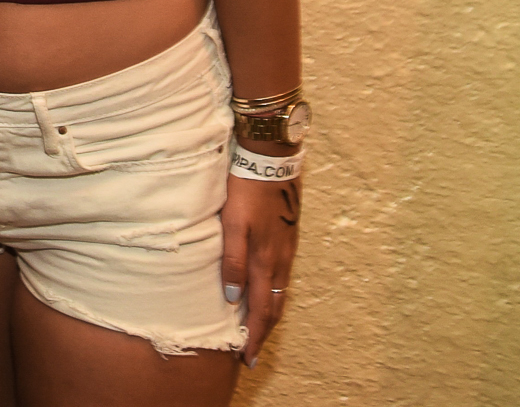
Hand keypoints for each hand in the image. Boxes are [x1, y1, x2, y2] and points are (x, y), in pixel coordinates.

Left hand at [221, 166, 299, 367]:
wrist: (271, 161)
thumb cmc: (245, 191)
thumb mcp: (232, 225)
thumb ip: (232, 261)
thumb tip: (232, 298)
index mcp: (265, 261)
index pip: (262, 310)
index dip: (255, 336)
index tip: (248, 359)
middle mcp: (280, 260)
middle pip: (275, 307)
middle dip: (264, 333)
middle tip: (253, 355)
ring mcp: (287, 249)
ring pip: (280, 292)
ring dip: (270, 315)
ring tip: (259, 330)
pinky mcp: (288, 238)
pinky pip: (283, 276)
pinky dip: (275, 294)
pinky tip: (267, 292)